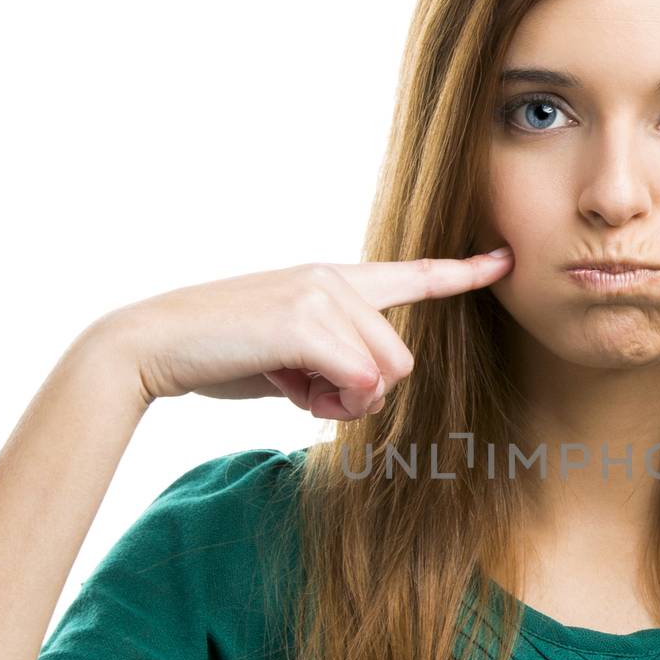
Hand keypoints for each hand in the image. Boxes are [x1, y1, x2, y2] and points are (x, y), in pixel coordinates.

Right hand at [102, 248, 513, 418]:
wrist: (155, 343)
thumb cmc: (222, 354)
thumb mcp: (291, 356)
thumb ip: (337, 361)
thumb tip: (370, 392)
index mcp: (334, 281)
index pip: (412, 274)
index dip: (463, 271)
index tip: (505, 259)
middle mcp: (335, 278)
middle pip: (402, 360)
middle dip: (362, 393)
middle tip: (304, 387)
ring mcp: (322, 295)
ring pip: (385, 375)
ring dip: (342, 400)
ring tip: (289, 381)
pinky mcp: (307, 321)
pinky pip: (358, 382)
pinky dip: (328, 401)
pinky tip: (286, 385)